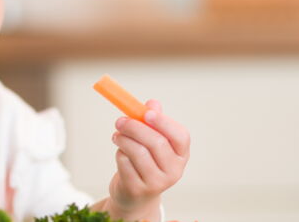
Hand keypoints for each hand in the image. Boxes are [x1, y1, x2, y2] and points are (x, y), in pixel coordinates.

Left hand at [107, 99, 189, 217]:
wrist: (135, 195)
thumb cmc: (145, 161)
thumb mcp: (152, 141)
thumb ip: (153, 121)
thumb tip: (152, 103)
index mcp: (181, 155)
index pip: (181, 136)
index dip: (164, 122)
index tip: (146, 113)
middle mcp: (174, 171)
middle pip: (156, 142)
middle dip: (135, 127)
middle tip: (120, 120)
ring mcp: (157, 183)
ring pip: (138, 152)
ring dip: (123, 139)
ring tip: (117, 136)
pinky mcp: (138, 189)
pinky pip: (125, 163)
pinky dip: (119, 153)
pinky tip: (120, 153)